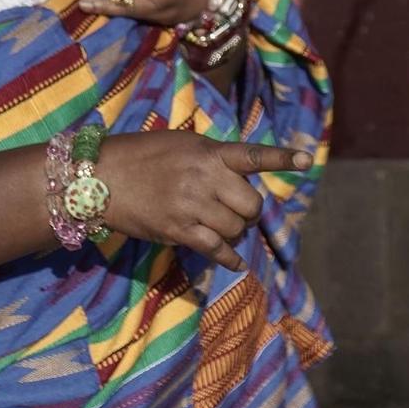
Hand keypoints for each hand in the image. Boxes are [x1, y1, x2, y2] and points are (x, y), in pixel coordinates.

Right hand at [99, 131, 310, 271]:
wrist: (100, 178)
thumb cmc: (141, 156)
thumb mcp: (182, 144)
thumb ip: (212, 158)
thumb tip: (238, 177)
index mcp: (209, 152)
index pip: (252, 155)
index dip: (282, 158)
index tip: (307, 160)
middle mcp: (205, 178)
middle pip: (251, 204)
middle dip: (249, 211)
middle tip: (236, 211)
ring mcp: (192, 205)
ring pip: (236, 228)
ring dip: (234, 231)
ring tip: (220, 226)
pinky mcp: (179, 230)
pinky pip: (217, 250)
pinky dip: (230, 258)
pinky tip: (235, 263)